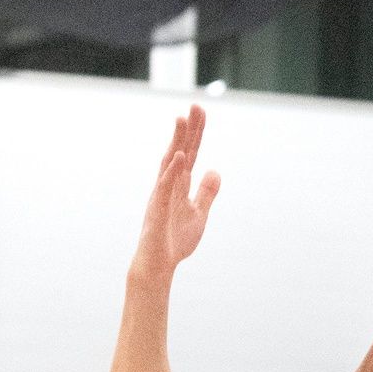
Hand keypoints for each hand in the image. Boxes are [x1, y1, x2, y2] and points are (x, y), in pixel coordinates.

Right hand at [132, 104, 219, 277]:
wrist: (158, 265)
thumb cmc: (175, 241)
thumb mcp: (199, 213)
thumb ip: (206, 192)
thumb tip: (215, 170)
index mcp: (179, 185)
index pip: (189, 153)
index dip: (196, 133)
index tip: (201, 110)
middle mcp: (168, 186)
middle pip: (179, 152)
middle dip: (188, 130)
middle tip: (196, 106)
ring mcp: (161, 196)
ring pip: (168, 163)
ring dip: (176, 142)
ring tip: (182, 120)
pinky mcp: (157, 211)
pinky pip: (164, 187)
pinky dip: (171, 171)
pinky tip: (178, 156)